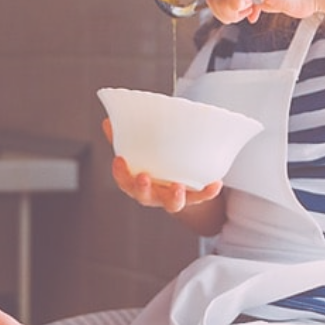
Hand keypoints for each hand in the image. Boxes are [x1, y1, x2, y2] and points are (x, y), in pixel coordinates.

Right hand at [102, 119, 223, 213]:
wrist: (180, 185)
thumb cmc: (154, 164)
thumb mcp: (140, 151)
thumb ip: (125, 137)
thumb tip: (109, 120)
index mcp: (137, 182)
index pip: (123, 181)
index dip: (119, 172)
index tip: (119, 159)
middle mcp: (153, 194)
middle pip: (144, 197)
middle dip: (143, 188)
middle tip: (144, 177)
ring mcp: (172, 198)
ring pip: (172, 204)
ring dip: (174, 197)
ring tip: (178, 187)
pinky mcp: (192, 198)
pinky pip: (200, 198)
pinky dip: (207, 192)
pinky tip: (216, 183)